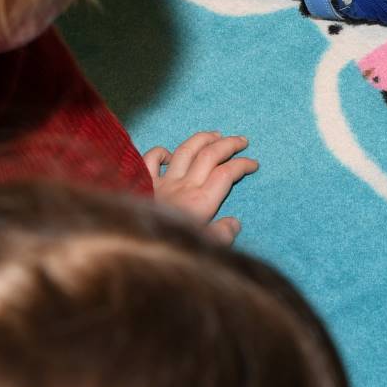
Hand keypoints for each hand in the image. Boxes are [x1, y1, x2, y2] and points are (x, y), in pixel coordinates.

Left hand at [142, 132, 256, 242]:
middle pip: (210, 155)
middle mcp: (183, 186)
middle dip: (229, 144)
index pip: (226, 174)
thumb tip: (234, 223)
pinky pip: (151, 159)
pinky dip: (161, 152)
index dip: (242, 165)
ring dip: (202, 139)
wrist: (132, 238)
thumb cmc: (167, 248)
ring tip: (216, 135)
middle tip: (242, 141)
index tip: (254, 163)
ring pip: (185, 151)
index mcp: (200, 202)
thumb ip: (221, 236)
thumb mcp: (203, 250)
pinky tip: (169, 154)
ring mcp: (161, 182)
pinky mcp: (142, 182)